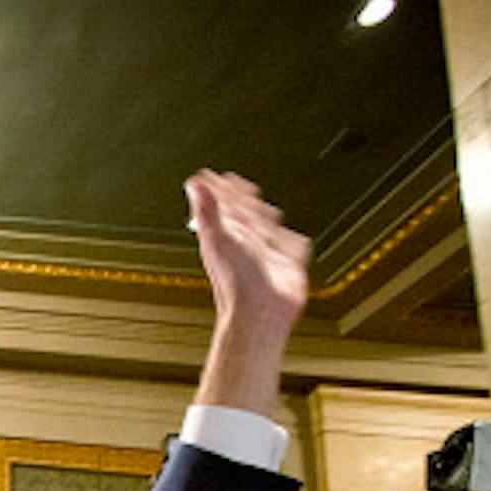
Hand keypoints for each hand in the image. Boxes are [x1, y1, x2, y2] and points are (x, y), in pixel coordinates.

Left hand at [185, 170, 311, 331]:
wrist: (261, 314)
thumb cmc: (235, 283)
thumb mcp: (218, 240)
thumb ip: (208, 211)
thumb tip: (194, 184)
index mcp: (224, 239)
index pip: (224, 207)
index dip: (224, 190)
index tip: (220, 177)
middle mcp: (245, 246)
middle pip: (248, 214)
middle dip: (247, 202)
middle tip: (241, 188)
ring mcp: (267, 256)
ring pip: (271, 228)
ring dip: (267, 220)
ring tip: (264, 213)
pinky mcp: (289, 267)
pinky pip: (295, 247)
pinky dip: (292, 245)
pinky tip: (288, 247)